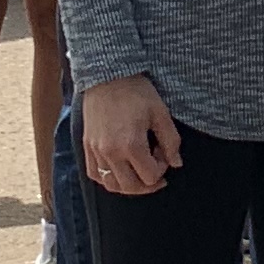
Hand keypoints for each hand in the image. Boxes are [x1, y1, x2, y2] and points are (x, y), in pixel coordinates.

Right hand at [81, 75, 183, 195]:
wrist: (107, 75)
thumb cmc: (136, 92)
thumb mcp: (160, 113)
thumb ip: (171, 141)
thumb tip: (177, 163)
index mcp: (131, 145)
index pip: (150, 176)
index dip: (162, 170)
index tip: (163, 153)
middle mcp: (111, 152)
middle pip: (131, 187)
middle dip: (148, 183)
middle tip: (156, 169)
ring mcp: (96, 151)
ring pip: (112, 185)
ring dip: (128, 185)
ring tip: (139, 174)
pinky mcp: (87, 146)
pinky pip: (95, 175)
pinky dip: (108, 179)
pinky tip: (119, 170)